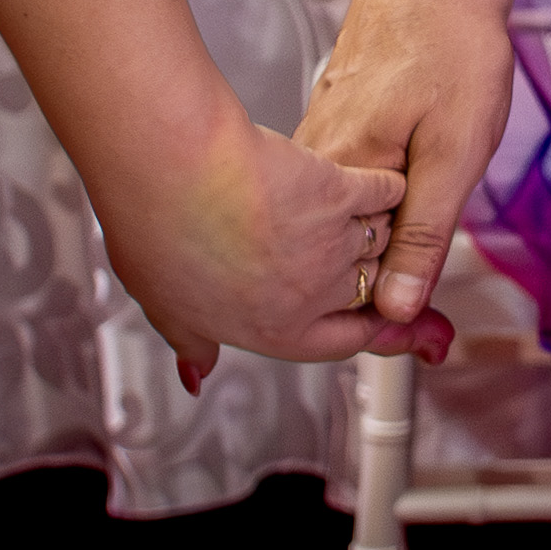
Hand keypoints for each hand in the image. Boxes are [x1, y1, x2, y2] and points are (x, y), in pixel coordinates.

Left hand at [94, 103, 429, 394]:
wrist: (176, 179)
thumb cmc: (164, 237)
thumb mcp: (170, 311)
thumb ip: (195, 344)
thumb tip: (197, 372)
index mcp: (274, 330)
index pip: (344, 341)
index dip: (366, 326)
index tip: (380, 316)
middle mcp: (312, 294)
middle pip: (372, 288)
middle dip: (373, 269)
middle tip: (376, 253)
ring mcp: (332, 244)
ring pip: (383, 238)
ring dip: (380, 223)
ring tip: (369, 207)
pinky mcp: (341, 192)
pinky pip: (385, 192)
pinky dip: (386, 184)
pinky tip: (377, 177)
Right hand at [296, 0, 519, 335]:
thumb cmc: (454, 46)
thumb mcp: (456, 148)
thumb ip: (425, 232)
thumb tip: (399, 308)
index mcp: (340, 176)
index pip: (348, 278)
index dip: (392, 316)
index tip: (431, 342)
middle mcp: (319, 166)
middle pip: (344, 259)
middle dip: (391, 293)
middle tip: (440, 330)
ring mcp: (324, 142)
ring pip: (349, 226)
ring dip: (388, 254)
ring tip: (430, 271)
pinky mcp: (339, 125)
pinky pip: (352, 191)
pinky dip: (382, 213)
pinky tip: (410, 207)